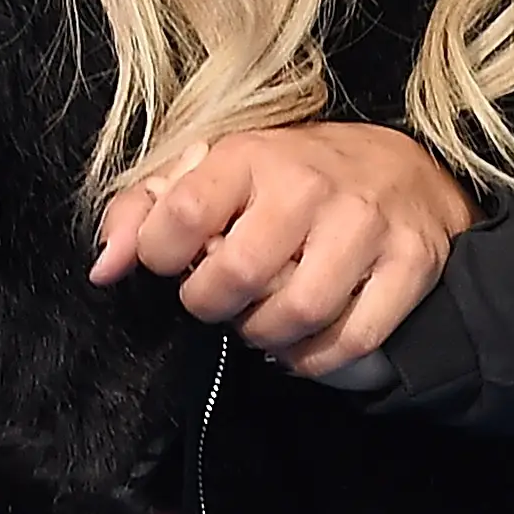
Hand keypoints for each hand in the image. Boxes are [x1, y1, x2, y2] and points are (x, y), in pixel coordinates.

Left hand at [89, 122, 473, 376]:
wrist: (407, 174)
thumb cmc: (293, 178)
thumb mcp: (216, 174)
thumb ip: (144, 211)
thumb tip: (104, 269)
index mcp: (253, 155)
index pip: (180, 217)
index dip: (161, 256)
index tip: (174, 262)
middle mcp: (310, 186)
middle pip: (236, 276)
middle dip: (213, 305)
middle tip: (220, 299)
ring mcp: (365, 226)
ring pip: (295, 314)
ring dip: (265, 335)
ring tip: (261, 319)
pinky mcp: (409, 265)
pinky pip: (351, 339)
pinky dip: (315, 358)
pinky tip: (302, 343)